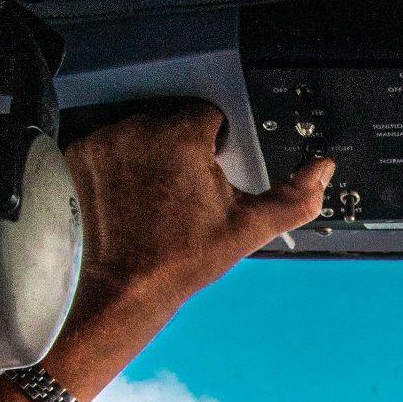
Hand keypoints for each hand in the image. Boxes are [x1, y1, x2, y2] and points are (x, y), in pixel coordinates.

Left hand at [0, 100, 331, 401]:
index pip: (208, 115)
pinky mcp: (80, 155)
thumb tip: (323, 169)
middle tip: (182, 192)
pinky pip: (109, 144)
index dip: (215, 146)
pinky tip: (128, 195)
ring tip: (154, 195)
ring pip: (139, 130)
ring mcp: (104, 141)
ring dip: (148, 153)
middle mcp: (139, 129)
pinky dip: (118, 163)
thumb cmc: (186, 258)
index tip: (208, 177)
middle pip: (171, 121)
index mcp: (182, 136)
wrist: (126, 286)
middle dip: (180, 148)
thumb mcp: (249, 228)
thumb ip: (294, 196)